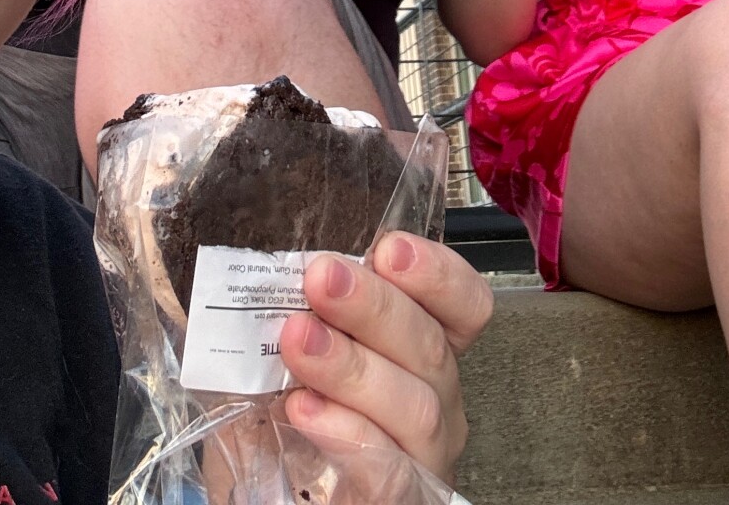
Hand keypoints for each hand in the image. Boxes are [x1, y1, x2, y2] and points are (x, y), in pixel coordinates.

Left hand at [279, 233, 492, 484]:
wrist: (272, 488)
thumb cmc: (281, 407)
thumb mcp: (286, 343)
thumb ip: (292, 304)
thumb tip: (264, 261)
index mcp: (420, 345)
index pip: (464, 305)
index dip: (437, 274)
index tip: (390, 249)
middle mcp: (435, 397)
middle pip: (431, 346)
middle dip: (374, 306)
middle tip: (321, 279)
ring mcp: (423, 455)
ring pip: (415, 405)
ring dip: (354, 366)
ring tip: (299, 340)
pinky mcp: (401, 499)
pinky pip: (388, 469)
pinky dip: (346, 432)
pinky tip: (304, 407)